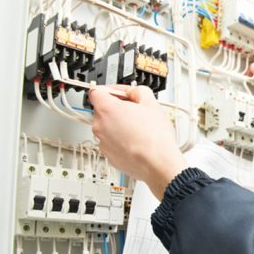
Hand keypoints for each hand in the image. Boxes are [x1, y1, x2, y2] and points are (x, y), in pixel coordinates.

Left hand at [89, 85, 187, 199]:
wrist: (157, 163)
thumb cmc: (155, 137)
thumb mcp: (152, 103)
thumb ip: (138, 91)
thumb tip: (134, 92)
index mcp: (107, 109)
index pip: (96, 91)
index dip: (110, 90)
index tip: (120, 94)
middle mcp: (99, 125)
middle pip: (102, 110)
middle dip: (118, 109)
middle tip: (136, 112)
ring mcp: (102, 142)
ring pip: (107, 127)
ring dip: (119, 125)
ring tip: (139, 129)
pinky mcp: (108, 155)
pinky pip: (112, 142)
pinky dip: (121, 140)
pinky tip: (137, 141)